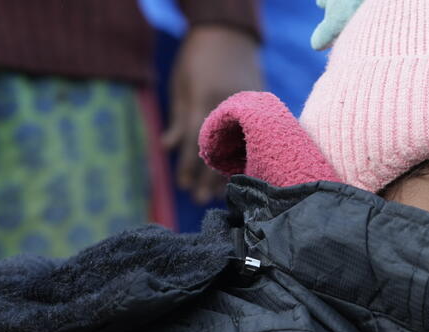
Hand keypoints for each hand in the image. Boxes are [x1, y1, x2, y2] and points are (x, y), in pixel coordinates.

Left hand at [162, 24, 263, 203]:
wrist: (230, 33)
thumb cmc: (197, 56)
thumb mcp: (180, 84)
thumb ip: (178, 117)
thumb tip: (168, 147)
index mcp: (206, 100)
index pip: (196, 142)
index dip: (188, 166)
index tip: (183, 186)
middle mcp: (229, 107)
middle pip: (219, 151)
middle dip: (207, 178)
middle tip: (199, 200)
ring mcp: (248, 108)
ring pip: (238, 148)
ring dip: (226, 172)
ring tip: (216, 194)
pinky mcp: (260, 107)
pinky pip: (252, 138)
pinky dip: (244, 156)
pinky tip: (239, 172)